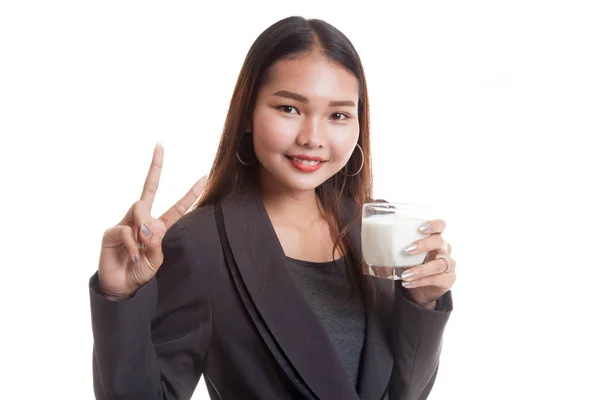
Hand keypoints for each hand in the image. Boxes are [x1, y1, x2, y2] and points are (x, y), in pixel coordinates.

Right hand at [98, 143, 206, 299]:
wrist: (120, 288)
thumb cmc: (140, 273)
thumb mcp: (155, 261)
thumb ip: (155, 243)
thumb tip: (148, 225)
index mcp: (158, 227)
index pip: (176, 208)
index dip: (189, 194)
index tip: (203, 177)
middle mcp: (141, 221)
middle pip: (148, 189)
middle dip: (155, 167)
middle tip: (159, 146)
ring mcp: (125, 223)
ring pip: (140, 207)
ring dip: (144, 225)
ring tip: (142, 245)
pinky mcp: (111, 232)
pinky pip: (126, 229)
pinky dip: (132, 242)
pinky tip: (133, 254)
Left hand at [399, 219, 455, 307]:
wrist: (423, 289)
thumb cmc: (414, 265)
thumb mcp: (408, 254)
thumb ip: (398, 245)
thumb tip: (371, 238)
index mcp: (435, 238)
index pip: (440, 226)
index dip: (433, 225)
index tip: (420, 228)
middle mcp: (445, 249)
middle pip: (440, 241)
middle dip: (424, 245)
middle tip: (407, 250)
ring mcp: (449, 264)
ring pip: (438, 264)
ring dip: (420, 269)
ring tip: (404, 274)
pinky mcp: (448, 279)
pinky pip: (435, 279)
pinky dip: (419, 281)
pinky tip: (406, 283)